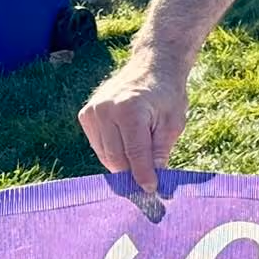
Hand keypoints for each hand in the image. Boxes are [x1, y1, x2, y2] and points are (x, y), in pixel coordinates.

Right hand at [79, 51, 189, 193]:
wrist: (152, 67)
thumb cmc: (167, 95)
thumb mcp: (173, 123)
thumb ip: (161, 151)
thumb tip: (156, 180)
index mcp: (129, 110)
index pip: (135, 154)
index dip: (143, 175)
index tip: (151, 191)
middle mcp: (105, 110)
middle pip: (116, 157)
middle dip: (132, 175)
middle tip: (146, 188)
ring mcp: (92, 112)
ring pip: (105, 154)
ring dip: (122, 165)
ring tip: (140, 168)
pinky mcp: (85, 115)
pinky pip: (99, 146)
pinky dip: (113, 153)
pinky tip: (127, 151)